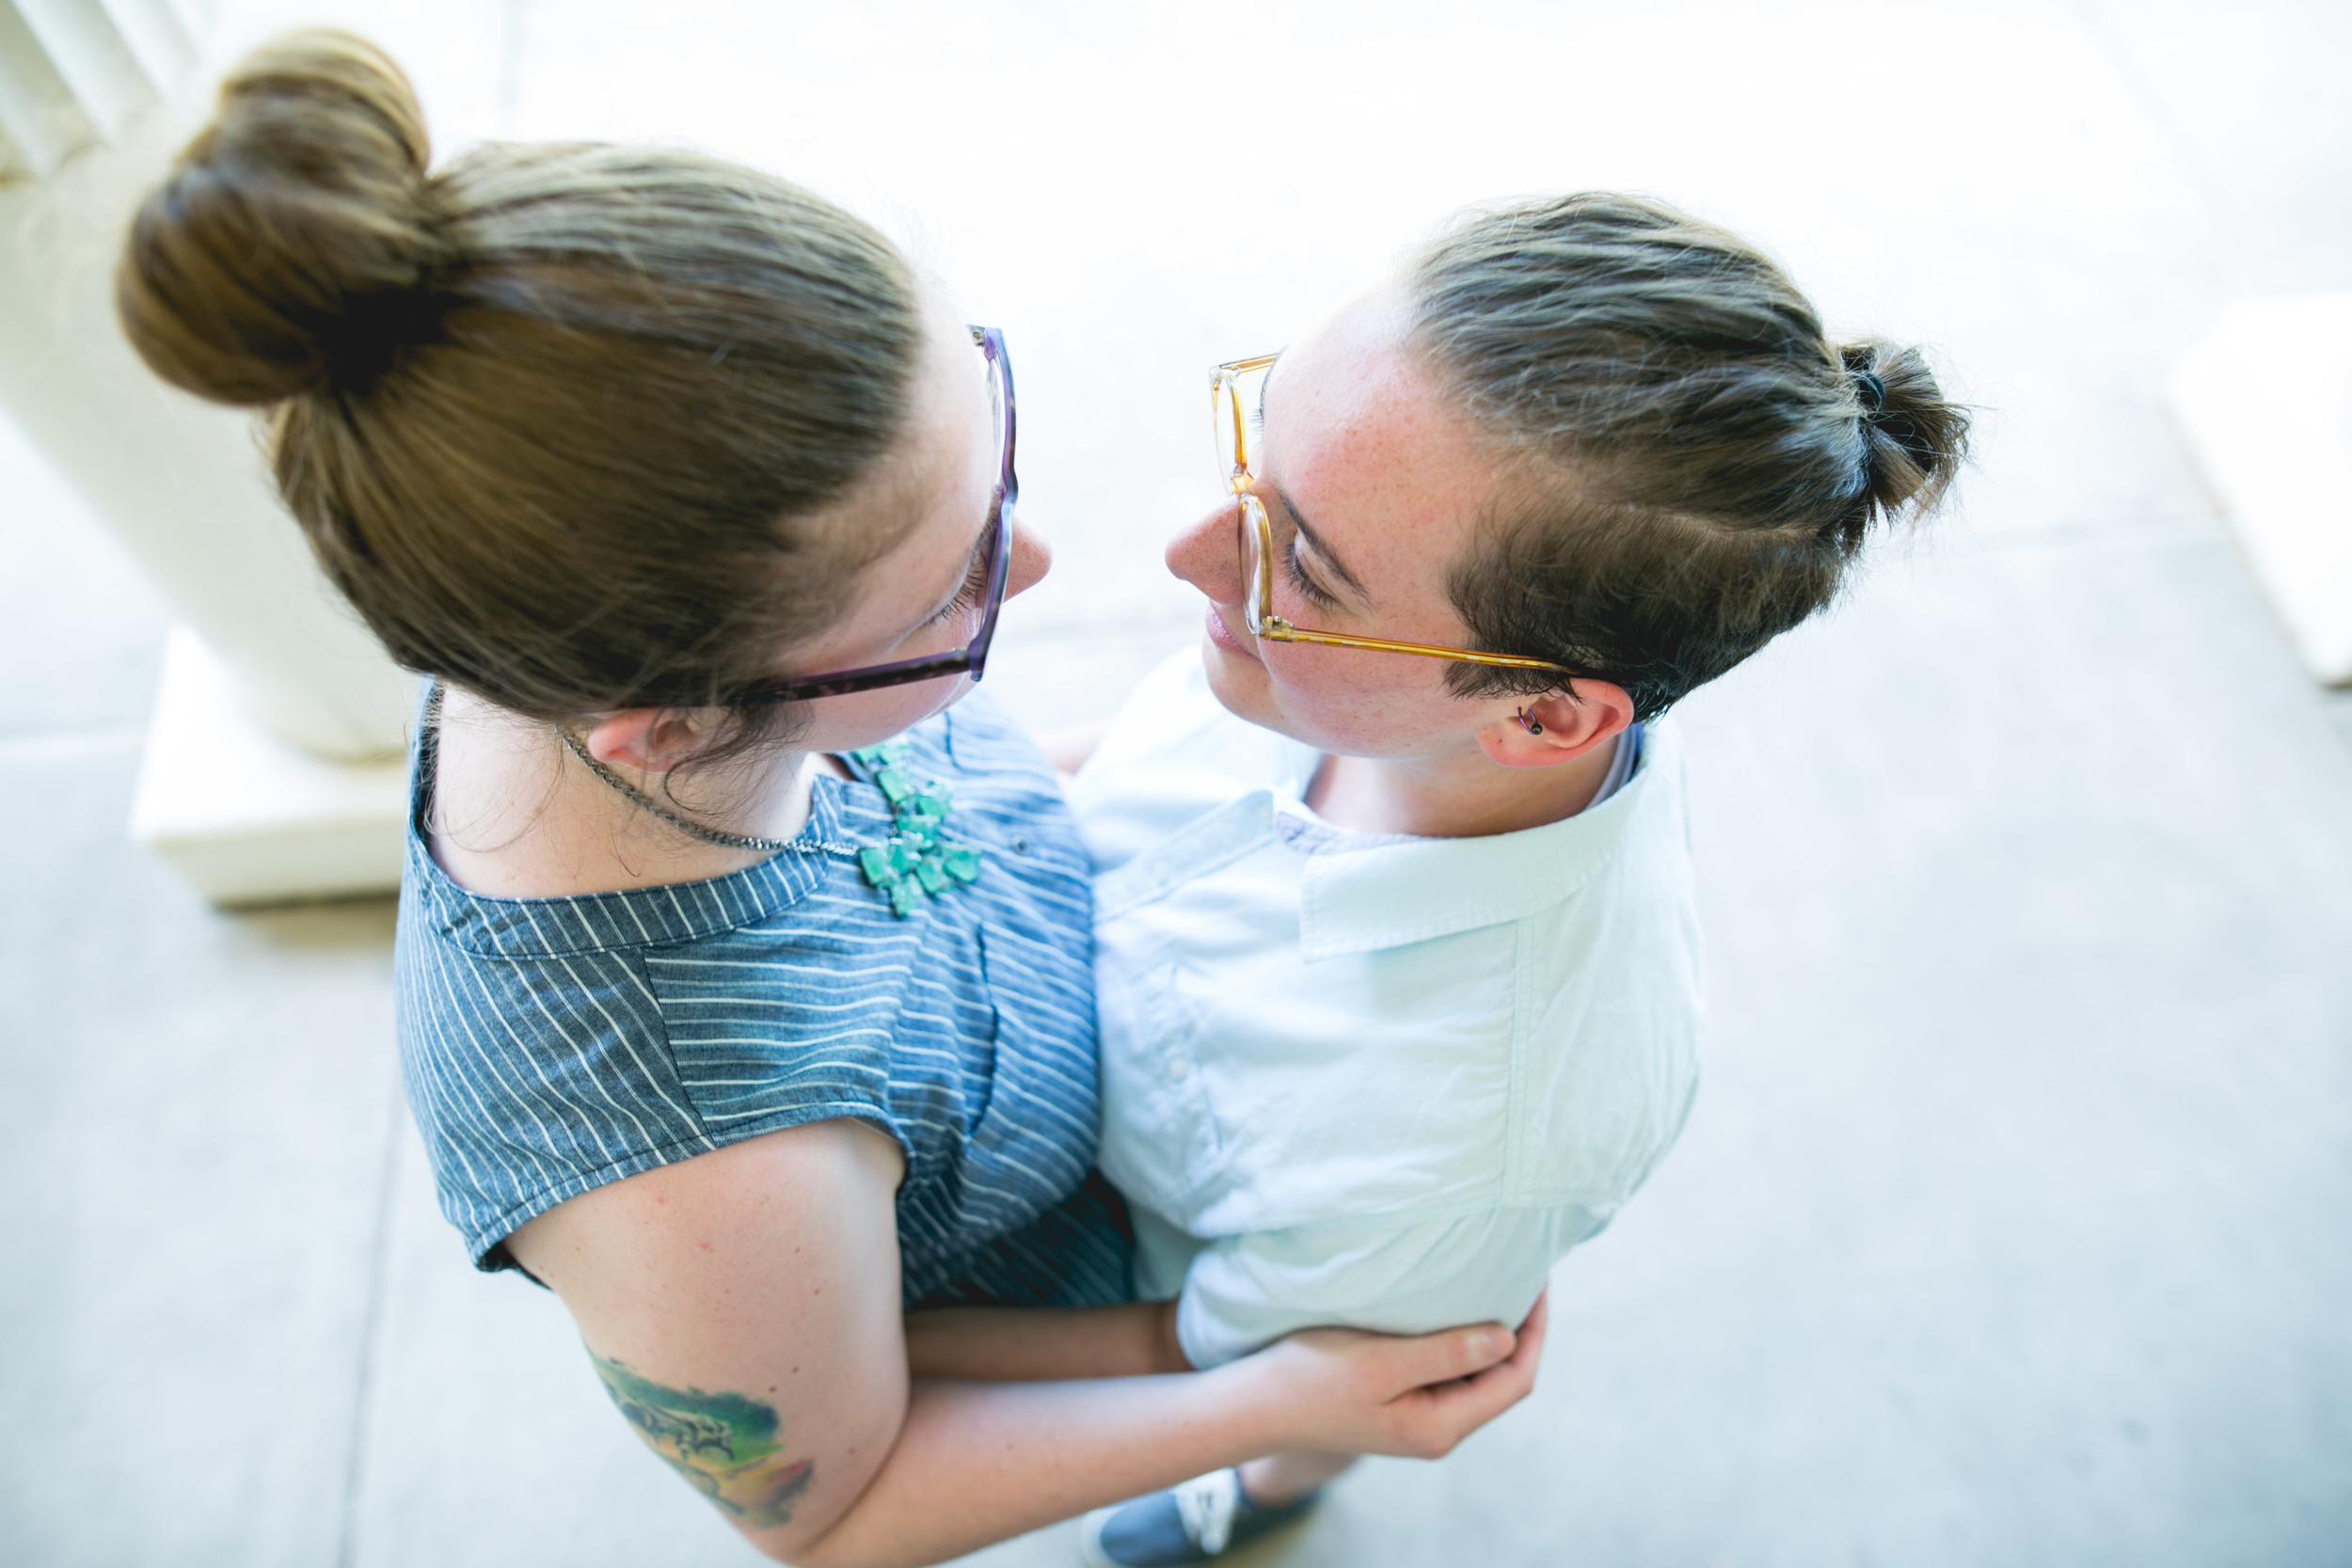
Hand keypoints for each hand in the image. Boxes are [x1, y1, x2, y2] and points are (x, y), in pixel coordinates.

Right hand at [1245, 1291, 1548, 1459]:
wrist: (1257, 1403)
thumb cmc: (1312, 1379)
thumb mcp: (1381, 1362)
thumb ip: (1447, 1352)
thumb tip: (1507, 1338)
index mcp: (1439, 1425)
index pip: (1514, 1380)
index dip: (1535, 1331)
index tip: (1538, 1282)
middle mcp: (1436, 1428)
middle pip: (1501, 1378)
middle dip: (1520, 1328)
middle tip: (1524, 1273)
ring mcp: (1418, 1417)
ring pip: (1476, 1373)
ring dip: (1490, 1331)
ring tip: (1496, 1282)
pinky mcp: (1400, 1401)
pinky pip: (1448, 1368)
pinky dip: (1460, 1336)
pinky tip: (1454, 1306)